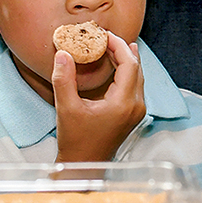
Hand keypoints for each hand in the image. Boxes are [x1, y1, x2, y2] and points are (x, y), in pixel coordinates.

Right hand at [50, 31, 146, 161]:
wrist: (85, 166)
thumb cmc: (76, 142)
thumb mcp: (66, 109)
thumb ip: (64, 79)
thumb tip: (63, 54)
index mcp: (123, 103)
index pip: (129, 65)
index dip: (118, 46)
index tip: (104, 36)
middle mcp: (136, 106)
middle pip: (137, 69)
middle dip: (123, 50)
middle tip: (107, 37)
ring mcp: (136, 111)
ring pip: (138, 77)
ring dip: (127, 60)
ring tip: (113, 45)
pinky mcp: (132, 115)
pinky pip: (134, 86)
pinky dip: (126, 72)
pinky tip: (115, 66)